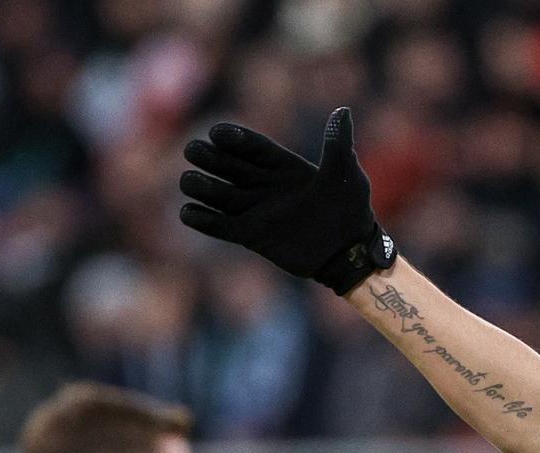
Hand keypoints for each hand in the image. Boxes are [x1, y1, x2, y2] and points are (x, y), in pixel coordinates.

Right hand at [179, 107, 395, 294]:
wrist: (348, 253)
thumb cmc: (351, 211)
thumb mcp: (347, 176)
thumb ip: (338, 146)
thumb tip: (342, 112)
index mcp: (284, 166)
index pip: (254, 148)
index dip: (235, 139)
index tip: (217, 132)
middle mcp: (265, 185)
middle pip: (229, 167)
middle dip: (210, 158)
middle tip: (193, 150)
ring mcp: (256, 210)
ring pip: (220, 195)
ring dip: (202, 187)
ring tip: (188, 181)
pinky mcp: (251, 236)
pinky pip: (221, 226)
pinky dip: (204, 220)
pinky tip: (188, 213)